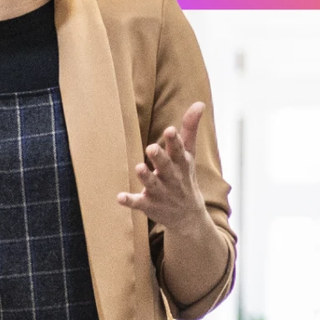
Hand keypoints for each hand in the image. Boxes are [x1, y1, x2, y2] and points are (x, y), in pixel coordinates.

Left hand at [117, 101, 211, 232]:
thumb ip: (190, 129)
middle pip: (166, 167)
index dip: (173, 141)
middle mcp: (172, 178)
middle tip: (151, 148)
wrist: (189, 216)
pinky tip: (120, 197)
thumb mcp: (189, 154)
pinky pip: (138, 203)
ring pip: (152, 184)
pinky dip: (130, 201)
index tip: (169, 130)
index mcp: (181, 164)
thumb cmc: (185, 177)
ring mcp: (161, 193)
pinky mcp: (149, 205)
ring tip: (138, 167)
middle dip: (159, 158)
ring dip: (145, 177)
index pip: (178, 151)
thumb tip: (199, 103)